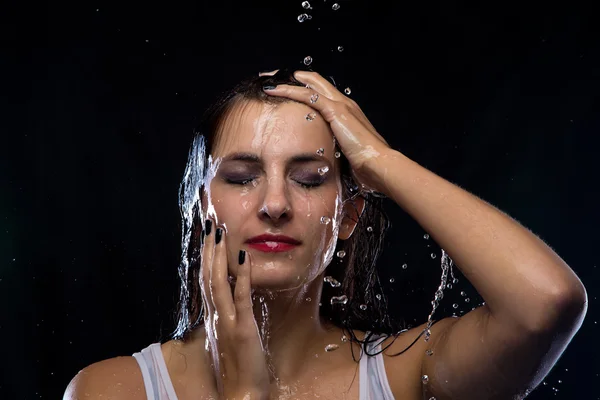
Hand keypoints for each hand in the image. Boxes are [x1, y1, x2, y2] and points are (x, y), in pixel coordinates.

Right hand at [200, 219, 269, 399]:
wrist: (239, 394)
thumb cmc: (236, 367)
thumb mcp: (229, 335)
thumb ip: (226, 315)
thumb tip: (228, 297)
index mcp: (214, 316)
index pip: (207, 279)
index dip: (206, 256)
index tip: (207, 235)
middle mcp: (216, 315)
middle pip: (209, 275)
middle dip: (209, 248)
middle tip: (210, 223)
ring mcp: (228, 321)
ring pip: (219, 282)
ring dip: (219, 255)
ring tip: (220, 232)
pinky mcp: (243, 328)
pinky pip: (242, 298)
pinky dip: (243, 276)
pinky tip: (244, 257)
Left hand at [262, 70, 391, 194]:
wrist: (379, 165)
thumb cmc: (366, 165)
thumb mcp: (345, 154)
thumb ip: (334, 150)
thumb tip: (321, 160)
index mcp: (347, 112)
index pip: (322, 92)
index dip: (304, 87)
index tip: (286, 89)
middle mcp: (344, 103)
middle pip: (315, 81)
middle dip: (292, 77)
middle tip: (272, 78)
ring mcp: (341, 104)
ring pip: (310, 84)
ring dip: (286, 81)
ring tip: (267, 81)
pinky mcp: (336, 110)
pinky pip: (307, 95)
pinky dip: (289, 90)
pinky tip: (273, 91)